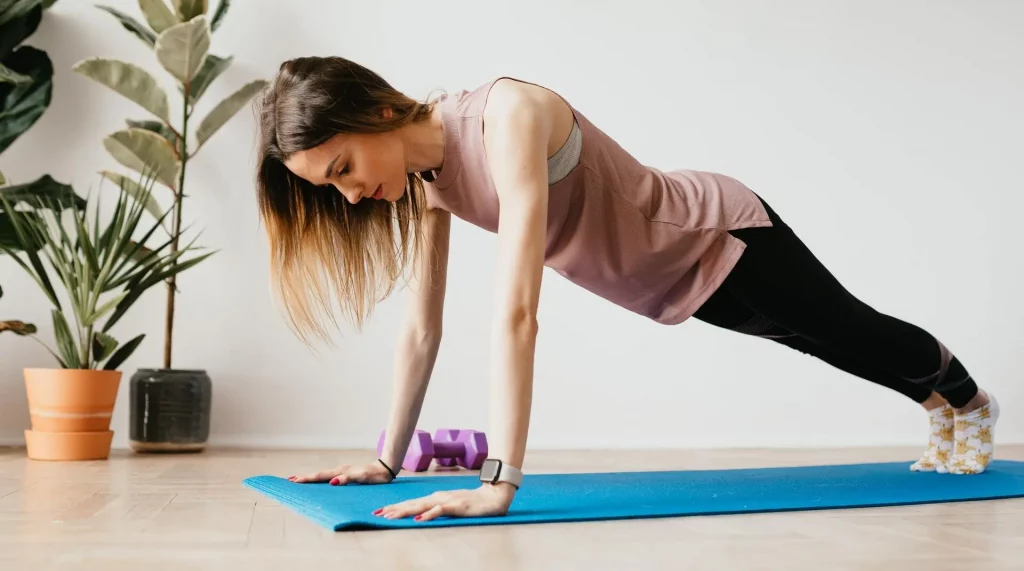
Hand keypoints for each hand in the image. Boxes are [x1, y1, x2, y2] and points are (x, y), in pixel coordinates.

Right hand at [287, 461, 392, 484]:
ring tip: (299, 480)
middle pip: (318, 474)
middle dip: (304, 477)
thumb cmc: (374, 476)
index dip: (307, 479)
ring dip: (311, 478)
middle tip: (290, 480)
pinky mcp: (346, 474)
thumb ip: (347, 479)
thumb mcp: (361, 478)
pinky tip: (319, 481)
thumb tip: (332, 482)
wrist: (384, 469)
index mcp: (340, 471)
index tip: (294, 481)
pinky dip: (320, 478)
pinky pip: (329, 476)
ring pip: (322, 475)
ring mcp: (342, 471)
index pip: (320, 476)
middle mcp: (339, 470)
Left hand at [374, 483, 515, 521]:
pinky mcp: (456, 506)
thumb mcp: (451, 504)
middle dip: (394, 509)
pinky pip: (439, 510)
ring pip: (421, 506)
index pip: (412, 502)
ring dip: (405, 511)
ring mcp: (446, 501)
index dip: (396, 506)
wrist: (492, 496)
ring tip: (390, 516)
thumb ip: (437, 508)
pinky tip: (419, 519)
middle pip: (412, 504)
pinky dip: (428, 514)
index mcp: (435, 497)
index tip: (380, 511)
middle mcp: (438, 497)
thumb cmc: (472, 502)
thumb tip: (421, 514)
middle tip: (377, 513)